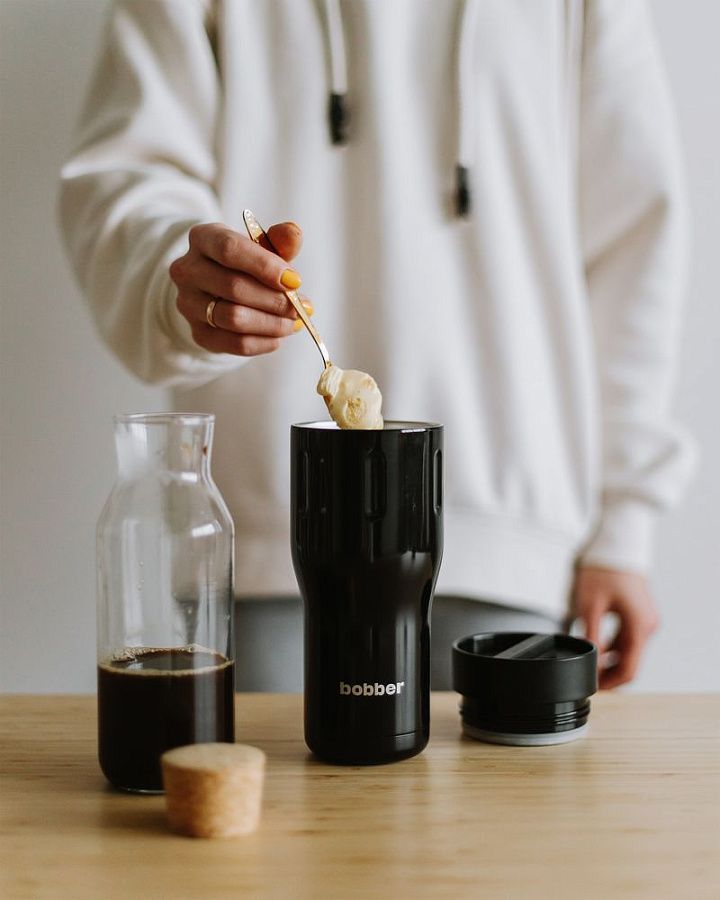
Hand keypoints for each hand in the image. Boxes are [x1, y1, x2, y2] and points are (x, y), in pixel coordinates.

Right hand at [170, 221, 311, 355]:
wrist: (218, 290)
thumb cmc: (245, 263)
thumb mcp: (262, 246)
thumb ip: (279, 239)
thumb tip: (293, 234)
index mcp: (202, 238)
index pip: (229, 249)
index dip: (265, 266)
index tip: (295, 281)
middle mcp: (187, 270)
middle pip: (234, 287)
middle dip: (275, 300)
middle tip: (301, 307)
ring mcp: (188, 304)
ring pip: (234, 318)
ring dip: (272, 323)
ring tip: (293, 322)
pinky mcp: (198, 333)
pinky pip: (235, 344)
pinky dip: (264, 342)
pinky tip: (278, 336)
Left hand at [573, 566, 658, 689]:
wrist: (615, 546)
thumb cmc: (603, 570)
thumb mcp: (590, 605)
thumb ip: (591, 635)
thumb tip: (589, 661)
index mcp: (639, 626)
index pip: (629, 669)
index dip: (611, 683)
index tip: (593, 686)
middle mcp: (647, 625)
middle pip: (631, 662)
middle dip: (609, 673)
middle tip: (587, 678)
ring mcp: (646, 619)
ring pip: (629, 650)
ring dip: (611, 659)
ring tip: (588, 663)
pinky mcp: (640, 613)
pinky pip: (628, 637)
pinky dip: (614, 645)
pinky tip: (596, 645)